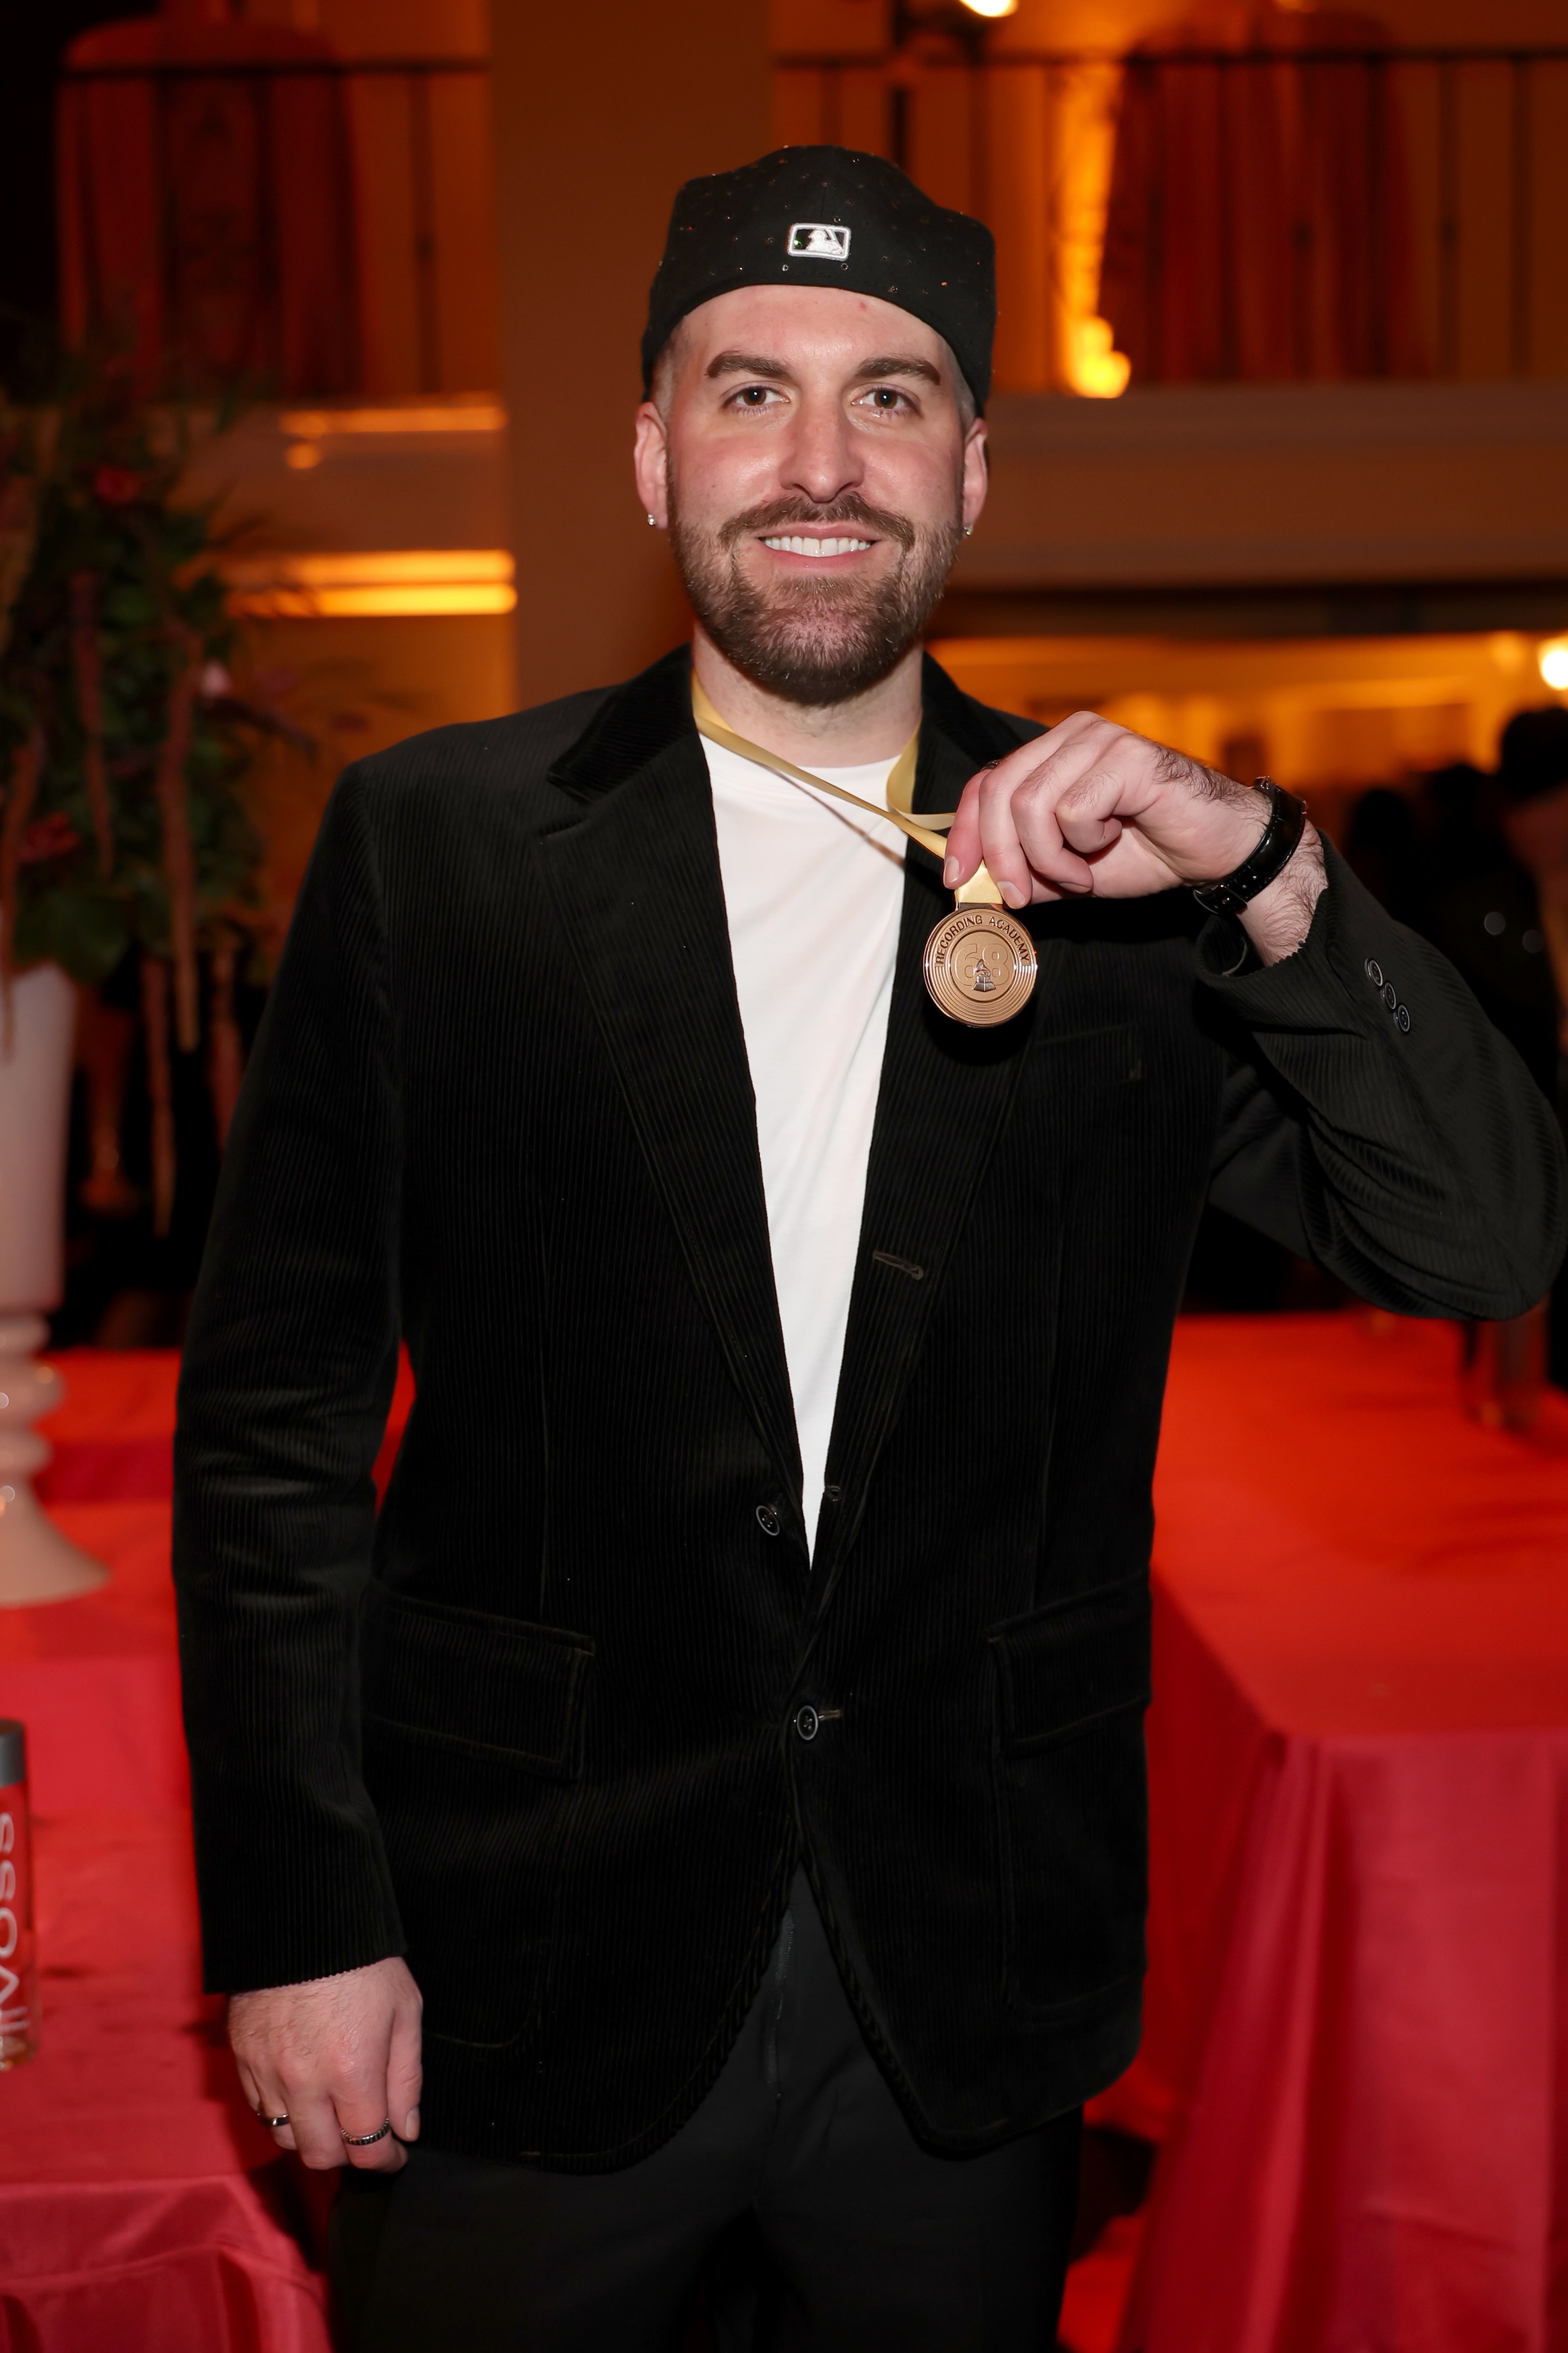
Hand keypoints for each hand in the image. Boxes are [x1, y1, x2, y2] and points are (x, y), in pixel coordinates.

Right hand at [229, 1956, 421, 2172]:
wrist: (302, 1916)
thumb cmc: (362, 1959)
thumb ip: (406, 2077)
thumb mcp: (405, 2009)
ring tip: (333, 2115)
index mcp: (352, 2070)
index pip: (367, 2149)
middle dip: (348, 2155)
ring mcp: (266, 2071)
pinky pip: (260, 2108)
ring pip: (285, 2138)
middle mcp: (304, 2081)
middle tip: (364, 2137)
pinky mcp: (241, 2057)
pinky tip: (303, 2092)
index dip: (386, 2159)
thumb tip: (406, 2129)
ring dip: (312, 2136)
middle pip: (320, 2155)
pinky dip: (283, 2112)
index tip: (395, 2154)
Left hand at [943, 711, 1325, 964]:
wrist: (1215, 851)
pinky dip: (1083, 844)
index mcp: (1052, 754)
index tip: (958, 879)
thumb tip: (973, 884)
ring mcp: (1099, 739)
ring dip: (1049, 858)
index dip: (964, 833)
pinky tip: (1111, 844)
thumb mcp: (1068, 871)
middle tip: (1022, 895)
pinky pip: (1071, 809)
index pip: (986, 783)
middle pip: (999, 792)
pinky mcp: (1125, 755)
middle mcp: (1071, 736)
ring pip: (1030, 804)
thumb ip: (1024, 870)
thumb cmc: (1148, 852)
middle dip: (1000, 855)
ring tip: (1081, 874)